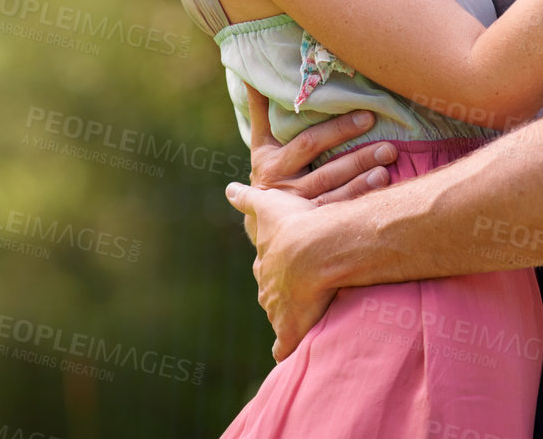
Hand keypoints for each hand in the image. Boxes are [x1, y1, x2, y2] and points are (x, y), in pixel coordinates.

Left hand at [223, 181, 335, 361]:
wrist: (314, 250)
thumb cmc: (294, 223)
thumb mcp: (268, 203)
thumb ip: (248, 198)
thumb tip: (228, 188)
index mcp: (264, 261)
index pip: (267, 266)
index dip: (275, 264)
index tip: (283, 264)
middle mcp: (267, 287)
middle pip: (271, 292)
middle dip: (280, 292)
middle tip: (295, 290)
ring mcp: (278, 310)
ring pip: (278, 316)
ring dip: (287, 317)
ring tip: (299, 316)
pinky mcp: (292, 328)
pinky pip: (284, 345)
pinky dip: (283, 349)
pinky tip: (283, 354)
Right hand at [244, 85, 396, 204]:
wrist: (260, 217)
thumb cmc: (268, 166)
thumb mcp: (261, 140)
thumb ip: (260, 107)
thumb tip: (253, 74)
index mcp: (272, 161)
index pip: (309, 143)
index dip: (338, 130)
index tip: (368, 116)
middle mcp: (285, 187)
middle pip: (326, 171)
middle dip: (359, 158)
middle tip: (389, 146)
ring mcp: (300, 209)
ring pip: (335, 195)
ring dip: (363, 181)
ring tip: (388, 167)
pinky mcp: (313, 226)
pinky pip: (341, 214)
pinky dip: (362, 201)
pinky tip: (383, 191)